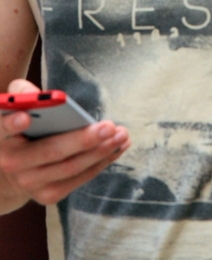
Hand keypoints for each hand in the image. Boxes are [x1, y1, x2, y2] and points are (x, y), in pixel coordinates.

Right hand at [0, 79, 129, 208]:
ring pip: (71, 167)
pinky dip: (101, 162)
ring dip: (100, 151)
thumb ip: (23, 93)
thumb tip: (40, 94)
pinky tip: (117, 147)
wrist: (12, 171)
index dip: (13, 123)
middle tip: (110, 126)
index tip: (26, 117)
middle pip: (51, 151)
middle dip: (83, 139)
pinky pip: (79, 178)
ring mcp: (30, 183)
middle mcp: (13, 164)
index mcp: (2, 136)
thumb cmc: (21, 128)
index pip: (3, 128)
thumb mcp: (17, 106)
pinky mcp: (48, 195)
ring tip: (121, 134)